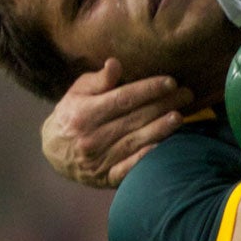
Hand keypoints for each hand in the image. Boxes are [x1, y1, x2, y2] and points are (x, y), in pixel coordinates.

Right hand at [42, 59, 192, 187]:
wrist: (54, 152)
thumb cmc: (71, 115)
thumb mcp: (78, 93)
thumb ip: (98, 80)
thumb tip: (115, 63)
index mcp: (84, 113)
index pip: (123, 99)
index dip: (148, 90)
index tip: (170, 82)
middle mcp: (92, 137)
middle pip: (134, 119)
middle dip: (163, 105)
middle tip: (187, 95)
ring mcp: (99, 159)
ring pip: (135, 142)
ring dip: (160, 130)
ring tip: (180, 117)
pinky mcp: (106, 177)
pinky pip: (129, 168)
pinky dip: (146, 158)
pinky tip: (164, 148)